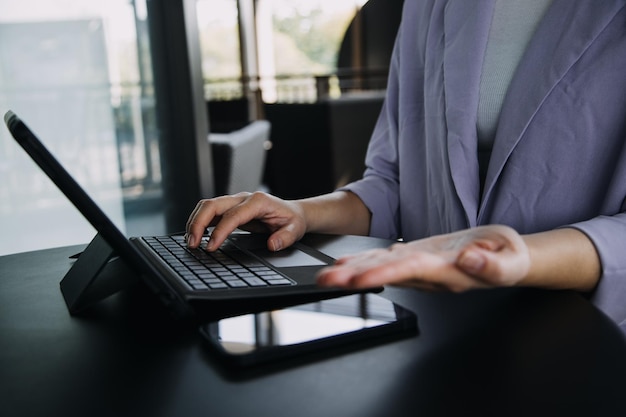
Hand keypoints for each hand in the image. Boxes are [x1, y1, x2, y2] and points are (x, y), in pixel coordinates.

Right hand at [185, 192, 306, 251]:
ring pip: (207, 206)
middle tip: (192, 243)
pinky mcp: (230, 208)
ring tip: (190, 241)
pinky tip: (196, 235)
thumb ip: (285, 238)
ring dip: (195, 222)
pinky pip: (210, 212)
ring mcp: (235, 201)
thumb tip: (272, 244)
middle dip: (198, 223)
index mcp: (258, 202)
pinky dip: (200, 222)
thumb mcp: (295, 230)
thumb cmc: (292, 220)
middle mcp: (244, 198)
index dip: (219, 231)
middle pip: (213, 204)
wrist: (293, 212)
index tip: (211, 247)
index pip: (232, 215)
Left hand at [316, 225, 530, 291]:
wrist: (508, 257)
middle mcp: (428, 274)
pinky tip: (346, 262)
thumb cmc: (511, 258)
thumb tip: (469, 260)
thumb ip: (493, 264)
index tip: (359, 280)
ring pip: (382, 268)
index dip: (383, 275)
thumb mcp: (512, 259)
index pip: (410, 272)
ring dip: (352, 271)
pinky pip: (387, 260)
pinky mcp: (419, 258)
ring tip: (326, 275)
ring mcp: (421, 267)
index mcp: (448, 273)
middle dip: (355, 278)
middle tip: (326, 280)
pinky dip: (365, 261)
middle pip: (387, 274)